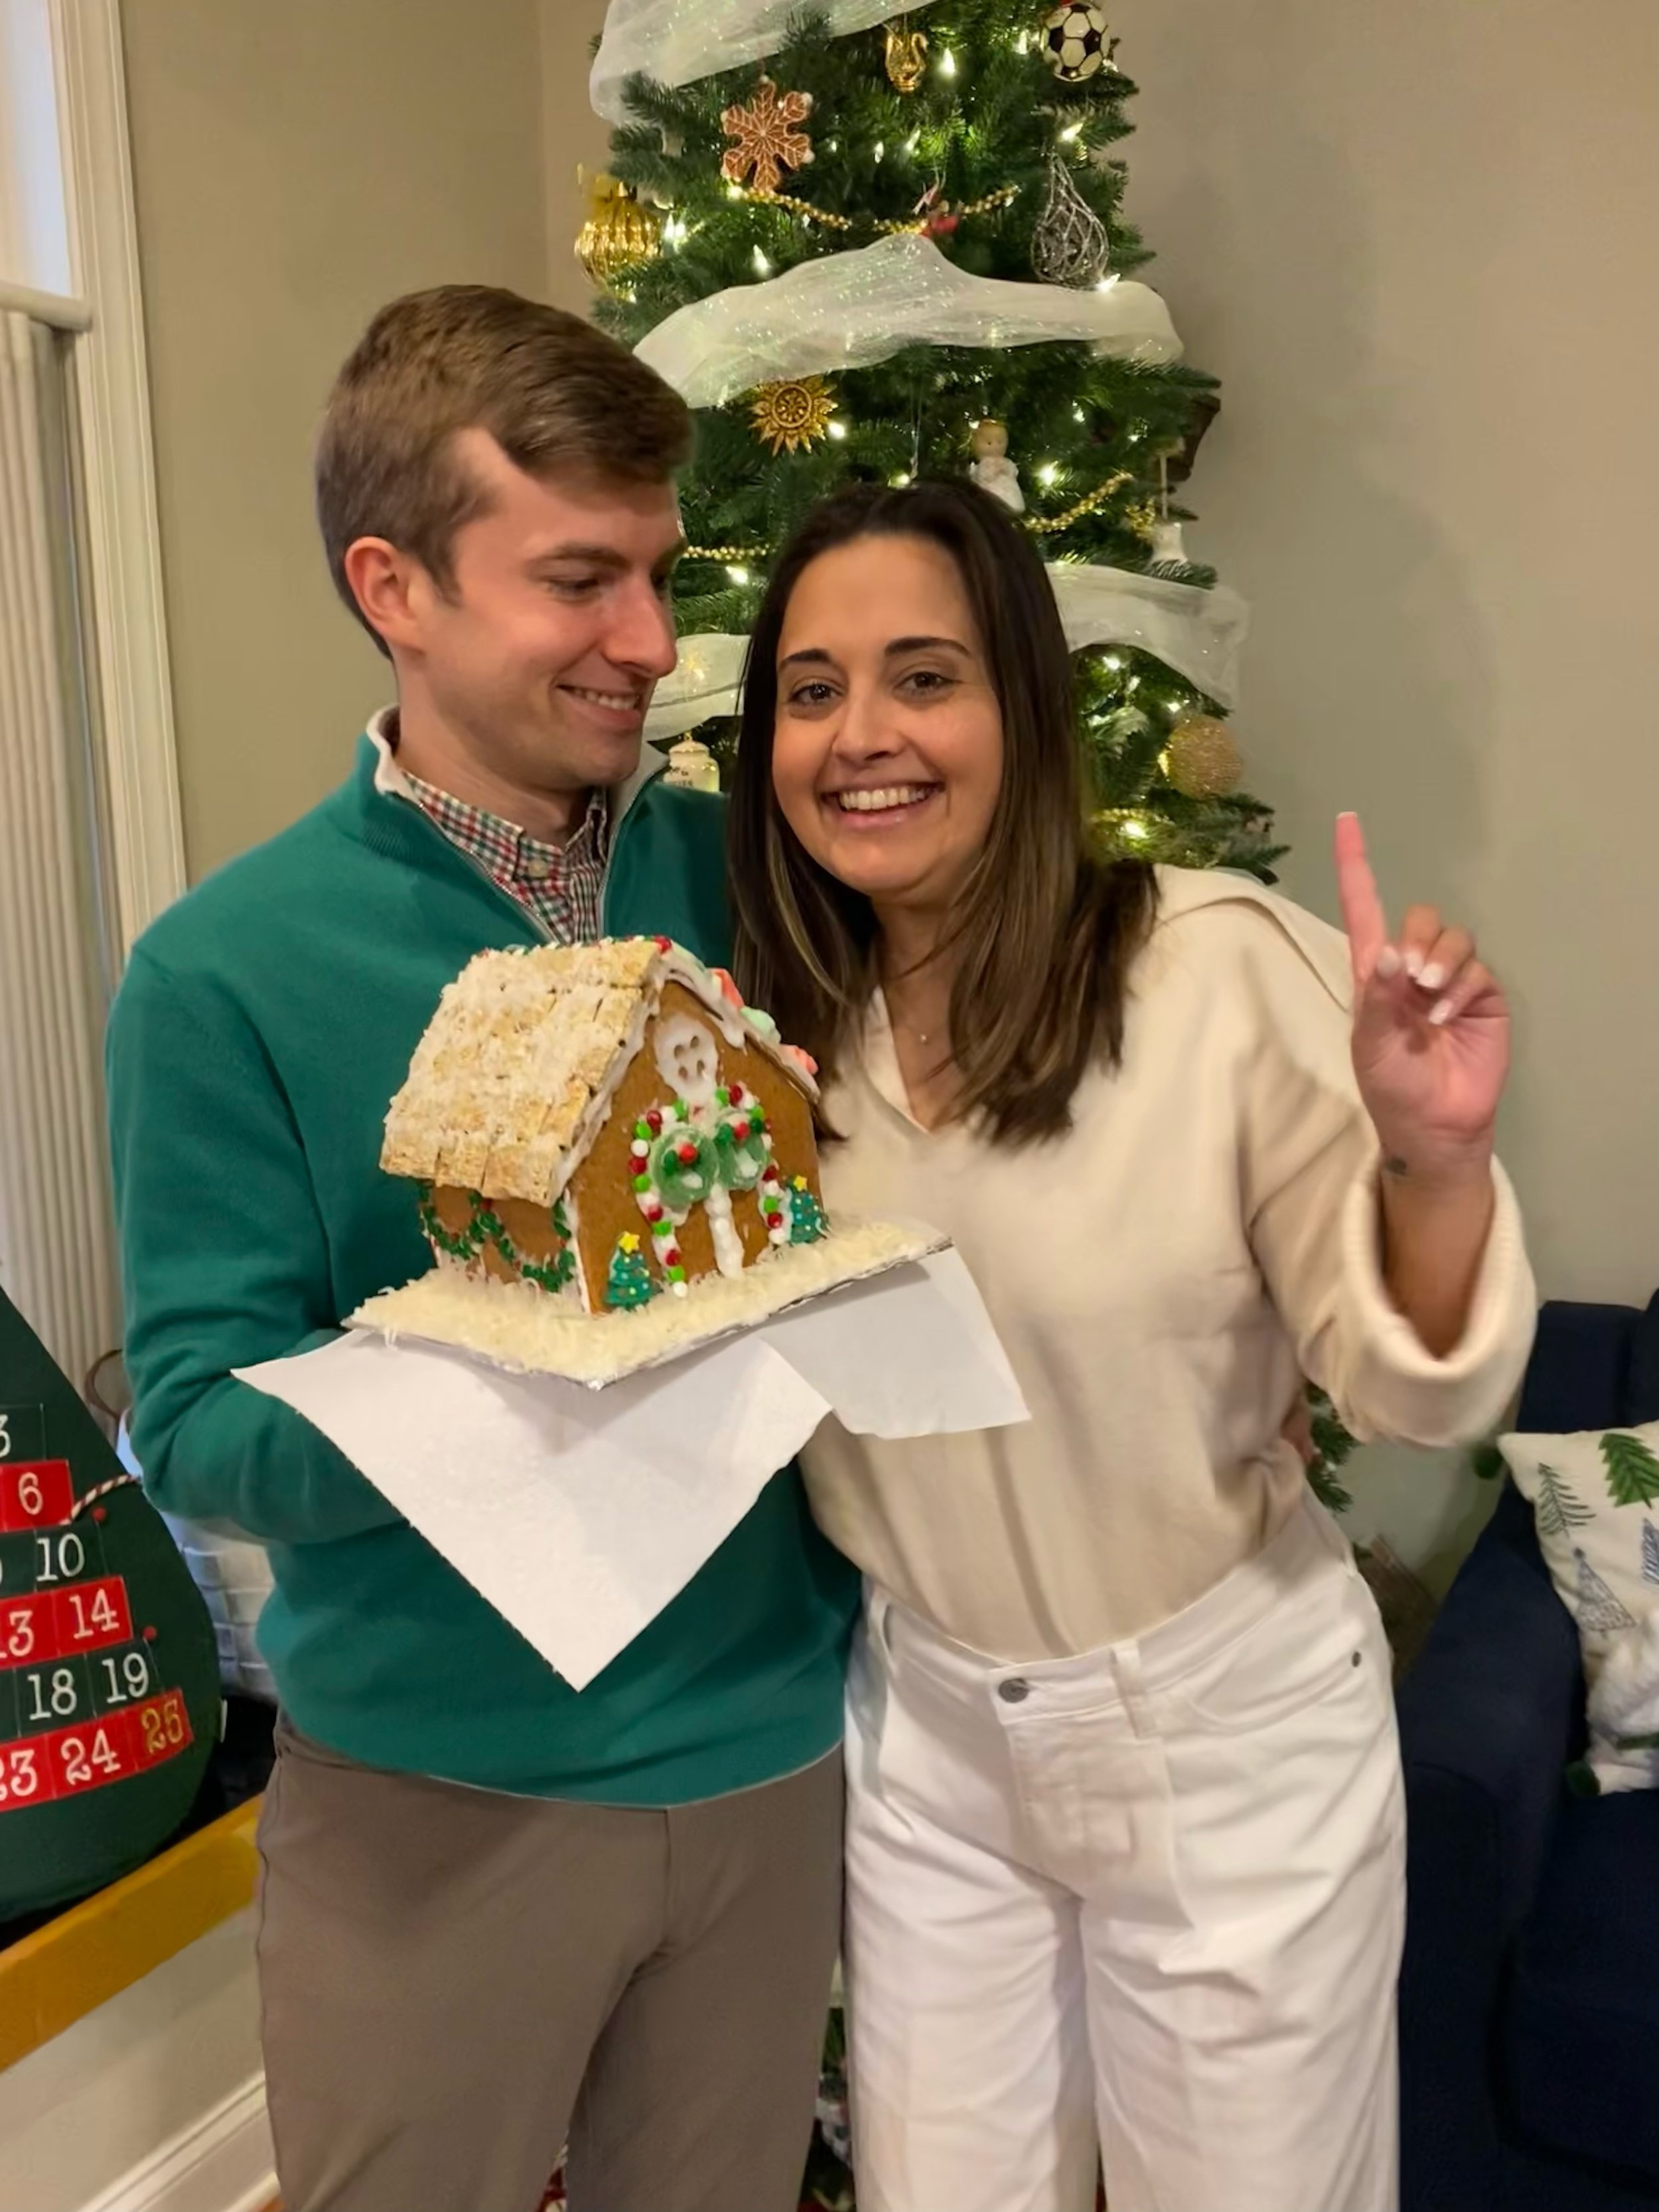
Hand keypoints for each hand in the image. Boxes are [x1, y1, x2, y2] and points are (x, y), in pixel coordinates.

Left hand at [1335, 813, 1509, 1186]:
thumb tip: (1390, 952)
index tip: (1347, 819)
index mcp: (1374, 973)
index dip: (1356, 864)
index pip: (1363, 907)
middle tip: (1410, 978)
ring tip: (1427, 999)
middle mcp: (1413, 969)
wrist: (1433, 1125)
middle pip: (1422, 917)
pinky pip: (1477, 971)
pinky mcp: (1483, 998)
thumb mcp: (1368, 1045)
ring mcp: (1451, 981)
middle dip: (1418, 938)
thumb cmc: (1390, 1087)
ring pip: (1454, 939)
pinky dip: (1460, 988)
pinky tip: (1445, 1017)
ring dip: (1441, 962)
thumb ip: (1375, 998)